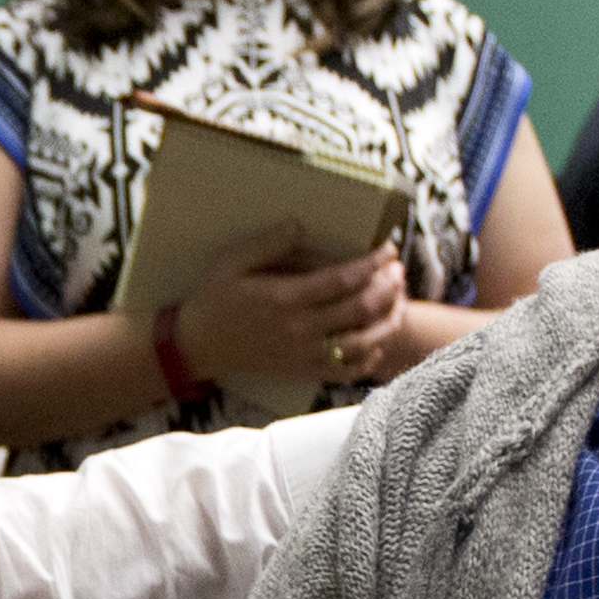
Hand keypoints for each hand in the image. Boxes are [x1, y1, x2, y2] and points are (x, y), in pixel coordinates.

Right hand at [174, 234, 408, 388]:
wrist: (198, 346)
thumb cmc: (214, 298)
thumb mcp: (231, 261)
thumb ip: (268, 243)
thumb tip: (302, 225)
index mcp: (284, 298)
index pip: (342, 279)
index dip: (371, 263)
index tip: (387, 249)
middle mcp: (299, 329)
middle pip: (359, 308)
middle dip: (387, 287)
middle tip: (400, 270)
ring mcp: (303, 355)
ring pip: (362, 342)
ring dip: (387, 321)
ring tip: (400, 301)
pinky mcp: (303, 372)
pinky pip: (347, 371)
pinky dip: (369, 358)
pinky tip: (377, 341)